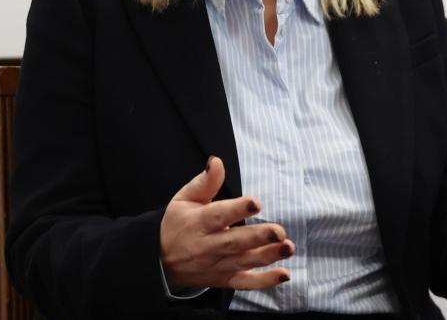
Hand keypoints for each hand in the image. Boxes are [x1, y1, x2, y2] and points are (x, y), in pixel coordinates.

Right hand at [159, 156, 294, 291]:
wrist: (158, 261)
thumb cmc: (176, 224)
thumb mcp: (183, 199)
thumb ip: (204, 182)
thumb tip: (217, 161)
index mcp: (197, 223)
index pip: (217, 215)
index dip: (236, 209)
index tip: (255, 202)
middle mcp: (207, 246)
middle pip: (234, 242)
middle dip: (257, 237)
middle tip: (278, 231)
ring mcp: (216, 265)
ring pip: (243, 262)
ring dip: (267, 256)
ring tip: (287, 247)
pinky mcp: (223, 279)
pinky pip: (244, 283)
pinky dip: (264, 281)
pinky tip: (283, 274)